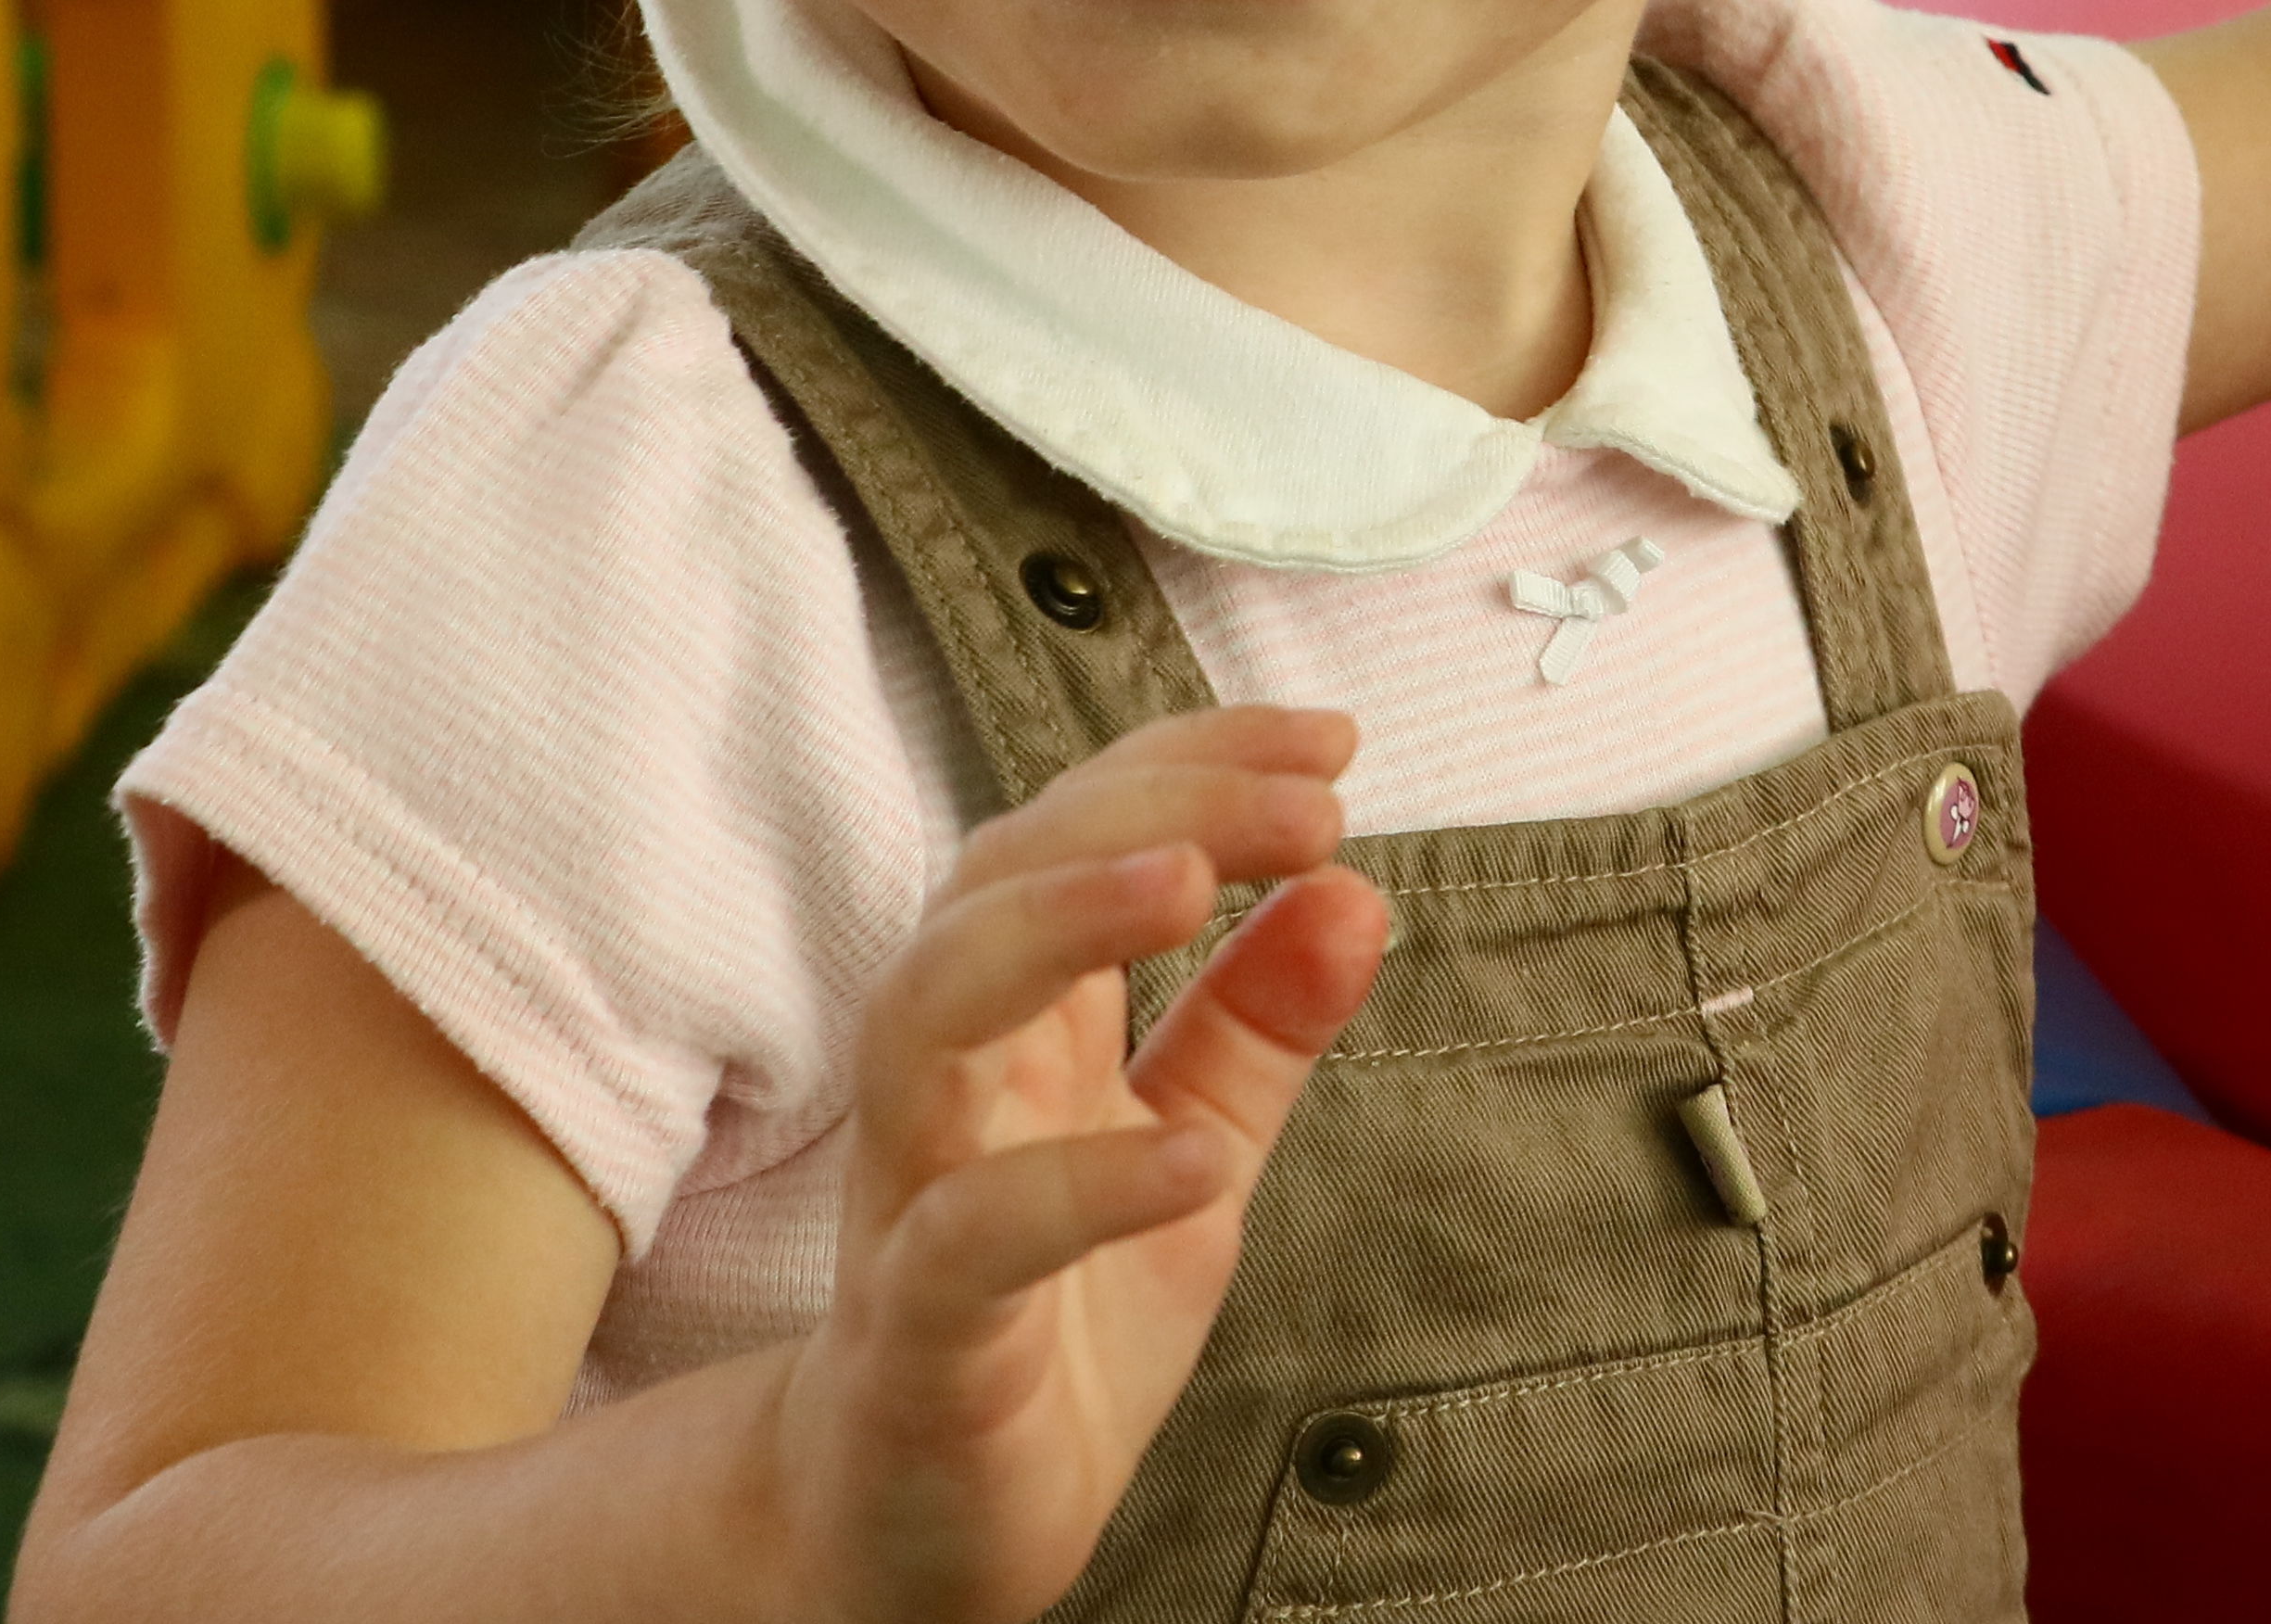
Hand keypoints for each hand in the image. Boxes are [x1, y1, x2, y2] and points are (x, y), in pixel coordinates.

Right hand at [760, 705, 1389, 1623]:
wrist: (922, 1527)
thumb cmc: (1052, 1318)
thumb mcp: (1191, 1153)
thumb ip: (1258, 1030)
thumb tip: (1354, 889)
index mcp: (1019, 1022)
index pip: (1077, 834)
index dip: (1191, 763)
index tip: (1330, 744)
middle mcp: (950, 1080)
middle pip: (996, 879)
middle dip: (1146, 809)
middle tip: (1308, 803)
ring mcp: (915, 1198)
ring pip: (928, 1012)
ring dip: (1056, 925)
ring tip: (1195, 883)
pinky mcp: (917, 1332)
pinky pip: (969, 1237)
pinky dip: (1079, 1185)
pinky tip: (1197, 1157)